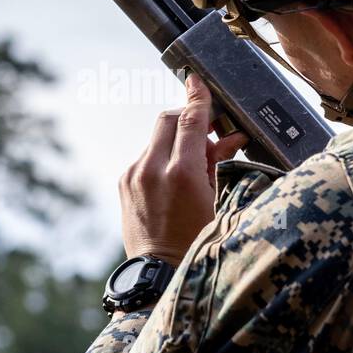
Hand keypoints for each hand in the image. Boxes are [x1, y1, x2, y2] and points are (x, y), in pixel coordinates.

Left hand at [118, 73, 246, 264]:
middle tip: (208, 131)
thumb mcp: (217, 201)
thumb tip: (229, 136)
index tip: (197, 81)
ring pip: (157, 138)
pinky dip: (162, 158)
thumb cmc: (196, 242)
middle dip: (188, 118)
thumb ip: (219, 162)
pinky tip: (175, 179)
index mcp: (181, 173)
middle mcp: (152, 169)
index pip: (190, 120)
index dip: (197, 97)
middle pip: (168, 120)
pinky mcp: (123, 182)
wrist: (159, 272)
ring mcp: (134, 175)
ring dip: (176, 141)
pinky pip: (146, 157)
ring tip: (195, 165)